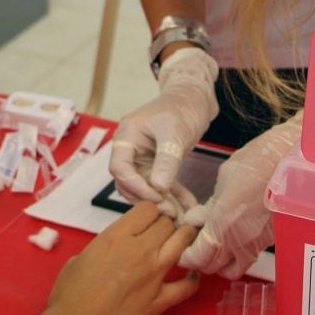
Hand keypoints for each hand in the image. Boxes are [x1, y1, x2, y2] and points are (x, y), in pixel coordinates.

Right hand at [46, 202, 198, 314]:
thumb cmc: (69, 293)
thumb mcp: (81, 256)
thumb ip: (104, 245)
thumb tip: (114, 249)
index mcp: (117, 236)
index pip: (149, 208)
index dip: (151, 212)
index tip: (149, 220)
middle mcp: (140, 250)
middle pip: (168, 223)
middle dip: (167, 224)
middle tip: (164, 232)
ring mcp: (154, 274)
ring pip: (183, 243)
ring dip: (185, 239)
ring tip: (185, 241)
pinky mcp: (161, 300)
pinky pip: (188, 286)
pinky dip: (192, 279)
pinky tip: (192, 275)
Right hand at [109, 47, 218, 203]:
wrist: (195, 98)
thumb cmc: (181, 107)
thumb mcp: (174, 133)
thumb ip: (166, 160)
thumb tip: (159, 189)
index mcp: (126, 136)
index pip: (119, 168)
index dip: (135, 186)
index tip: (156, 196)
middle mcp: (130, 149)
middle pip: (129, 183)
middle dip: (148, 199)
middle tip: (170, 213)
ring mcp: (143, 157)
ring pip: (146, 188)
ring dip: (162, 202)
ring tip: (181, 216)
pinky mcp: (157, 163)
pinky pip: (161, 184)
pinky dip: (173, 196)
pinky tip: (188, 206)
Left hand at [179, 113, 302, 278]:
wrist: (292, 162)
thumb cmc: (257, 162)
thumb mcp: (224, 178)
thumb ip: (208, 205)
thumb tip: (194, 219)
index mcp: (222, 224)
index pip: (198, 257)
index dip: (187, 257)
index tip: (183, 250)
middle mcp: (239, 241)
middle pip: (213, 267)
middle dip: (201, 260)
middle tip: (195, 245)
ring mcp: (257, 243)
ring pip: (233, 269)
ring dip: (221, 263)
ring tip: (216, 245)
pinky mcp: (271, 240)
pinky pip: (249, 257)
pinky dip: (239, 255)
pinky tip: (236, 237)